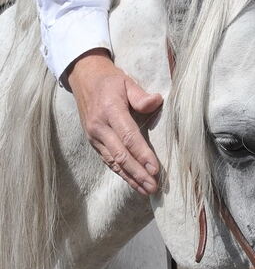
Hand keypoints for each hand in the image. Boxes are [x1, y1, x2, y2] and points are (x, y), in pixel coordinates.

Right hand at [67, 49, 162, 195]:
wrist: (83, 78)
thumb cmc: (109, 80)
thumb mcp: (126, 81)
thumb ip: (141, 95)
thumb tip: (156, 102)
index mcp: (109, 110)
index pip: (128, 137)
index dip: (142, 154)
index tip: (155, 169)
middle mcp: (99, 127)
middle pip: (120, 155)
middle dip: (138, 173)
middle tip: (153, 187)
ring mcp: (94, 136)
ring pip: (113, 162)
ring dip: (130, 178)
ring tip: (146, 190)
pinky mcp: (93, 142)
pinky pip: (108, 160)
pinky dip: (121, 173)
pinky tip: (133, 182)